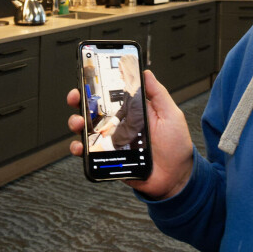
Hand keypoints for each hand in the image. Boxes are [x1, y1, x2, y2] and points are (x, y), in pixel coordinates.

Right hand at [67, 69, 193, 199]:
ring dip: (77, 123)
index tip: (87, 77)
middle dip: (80, 101)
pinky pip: (90, 153)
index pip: (112, 95)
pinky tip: (81, 146)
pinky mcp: (109, 158)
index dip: (98, 86)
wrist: (175, 178)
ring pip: (88, 130)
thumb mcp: (171, 115)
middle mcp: (121, 125)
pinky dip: (80, 149)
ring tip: (79, 122)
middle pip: (94, 110)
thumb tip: (146, 73)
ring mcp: (113, 142)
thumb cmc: (176, 146)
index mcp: (134, 112)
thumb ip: (158, 94)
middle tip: (76, 98)